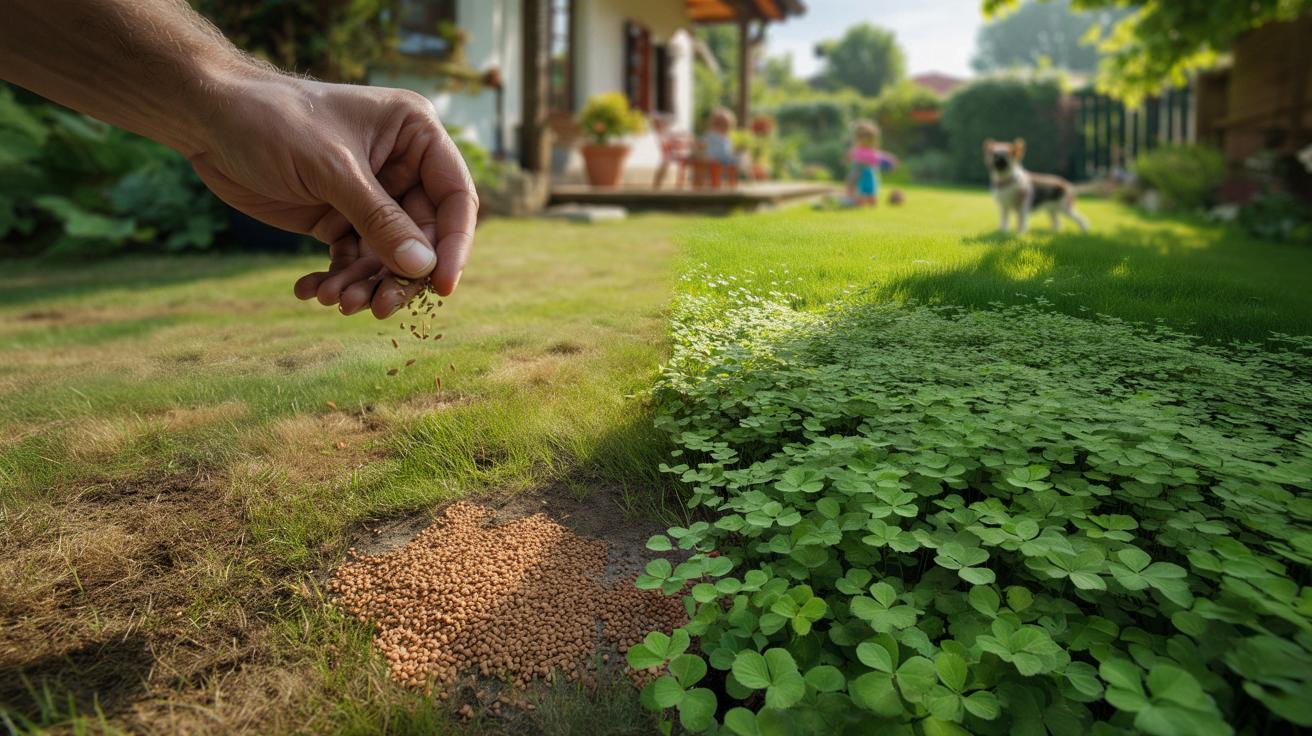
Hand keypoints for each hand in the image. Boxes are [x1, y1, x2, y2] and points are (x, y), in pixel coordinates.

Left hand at [188, 73, 476, 316]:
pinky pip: (352, 259)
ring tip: (334, 301)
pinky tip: (312, 291)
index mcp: (415, 135)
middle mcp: (400, 166)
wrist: (206, 118)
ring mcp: (369, 195)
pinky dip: (336, 279)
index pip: (454, 197)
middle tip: (376, 308)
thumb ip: (380, 220)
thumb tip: (424, 269)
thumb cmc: (272, 120)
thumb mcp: (331, 169)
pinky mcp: (337, 217)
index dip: (453, 244)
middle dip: (398, 274)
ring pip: (387, 255)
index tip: (442, 287)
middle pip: (423, 235)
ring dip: (364, 283)